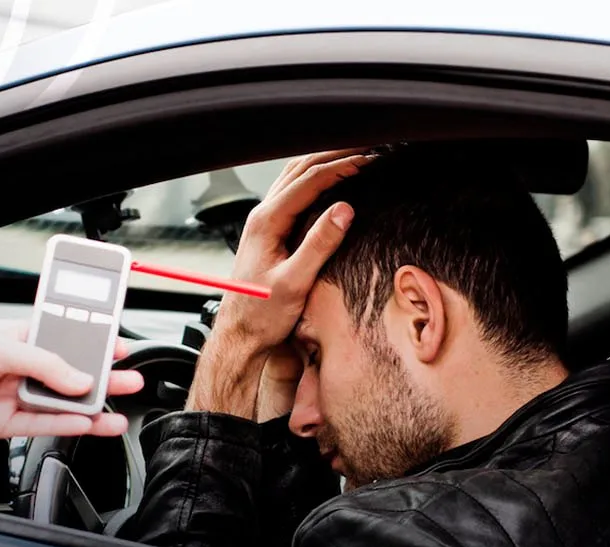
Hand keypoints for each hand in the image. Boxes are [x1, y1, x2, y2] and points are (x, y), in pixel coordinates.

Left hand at [0, 320, 144, 440]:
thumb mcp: (5, 347)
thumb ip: (48, 365)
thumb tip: (80, 380)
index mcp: (23, 339)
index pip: (69, 343)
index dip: (96, 347)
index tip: (121, 350)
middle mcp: (21, 368)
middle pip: (71, 377)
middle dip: (102, 379)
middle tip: (130, 382)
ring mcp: (14, 396)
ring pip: (61, 406)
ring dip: (89, 410)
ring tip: (116, 413)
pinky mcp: (4, 423)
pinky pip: (42, 426)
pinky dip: (66, 426)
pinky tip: (87, 425)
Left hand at [188, 148, 373, 414]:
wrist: (240, 336)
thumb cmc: (262, 316)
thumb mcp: (296, 282)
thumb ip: (319, 244)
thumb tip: (344, 210)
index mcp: (267, 222)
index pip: (309, 180)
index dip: (341, 166)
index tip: (369, 160)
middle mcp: (262, 216)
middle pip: (299, 168)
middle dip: (334, 154)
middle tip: (367, 147)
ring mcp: (263, 223)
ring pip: (294, 176)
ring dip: (324, 162)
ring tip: (354, 156)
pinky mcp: (269, 232)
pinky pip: (293, 192)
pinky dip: (315, 179)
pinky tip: (331, 183)